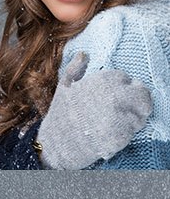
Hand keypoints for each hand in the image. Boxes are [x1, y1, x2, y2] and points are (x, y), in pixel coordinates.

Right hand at [39, 52, 151, 168]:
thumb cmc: (59, 115)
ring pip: (141, 114)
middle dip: (137, 101)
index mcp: (103, 81)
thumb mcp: (64, 86)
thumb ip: (76, 68)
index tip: (114, 97)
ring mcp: (120, 117)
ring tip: (116, 124)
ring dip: (133, 118)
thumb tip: (84, 54)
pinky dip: (127, 134)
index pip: (127, 79)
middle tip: (126, 110)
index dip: (123, 88)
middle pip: (142, 94)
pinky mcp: (122, 136)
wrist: (56, 145)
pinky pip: (134, 131)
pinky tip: (112, 135)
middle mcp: (115, 96)